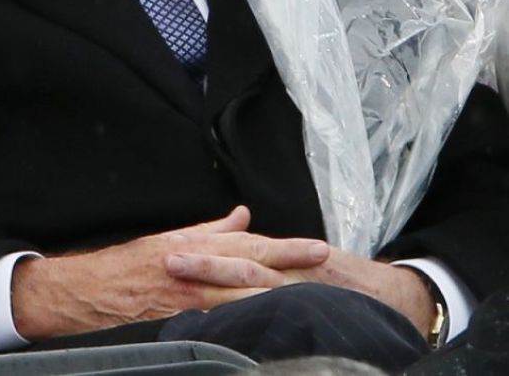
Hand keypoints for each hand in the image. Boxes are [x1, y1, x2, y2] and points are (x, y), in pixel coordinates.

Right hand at [11, 206, 329, 339]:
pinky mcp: (178, 321)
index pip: (248, 245)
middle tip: (324, 259)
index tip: (316, 246)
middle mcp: (196, 268)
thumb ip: (211, 231)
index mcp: (196, 247)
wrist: (89, 290)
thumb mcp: (172, 240)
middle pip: (250, 265)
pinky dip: (242, 321)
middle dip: (288, 263)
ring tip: (309, 293)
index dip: (284, 247)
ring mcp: (189, 297)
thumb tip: (243, 217)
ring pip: (238, 294)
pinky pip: (217, 323)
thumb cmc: (129, 264)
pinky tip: (264, 325)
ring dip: (273, 291)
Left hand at [163, 238, 436, 337]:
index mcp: (282, 256)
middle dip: (204, 261)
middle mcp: (289, 267)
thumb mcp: (305, 262)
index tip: (169, 244)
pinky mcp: (313, 310)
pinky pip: (282, 311)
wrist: (397, 297)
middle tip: (168, 261)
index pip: (236, 246)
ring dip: (221, 284)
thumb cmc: (346, 282)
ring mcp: (300, 288)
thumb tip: (238, 240)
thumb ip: (273, 256)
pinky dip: (259, 314)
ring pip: (256, 285)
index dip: (204, 246)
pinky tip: (235, 323)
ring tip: (189, 288)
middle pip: (239, 260)